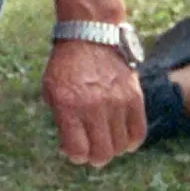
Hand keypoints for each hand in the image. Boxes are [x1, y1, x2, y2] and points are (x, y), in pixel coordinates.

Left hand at [44, 38, 144, 166]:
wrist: (92, 32)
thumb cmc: (67, 63)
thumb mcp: (51, 89)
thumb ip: (60, 118)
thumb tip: (70, 146)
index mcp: (69, 106)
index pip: (77, 151)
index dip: (75, 156)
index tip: (74, 150)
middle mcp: (94, 107)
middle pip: (101, 153)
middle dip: (94, 158)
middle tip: (92, 152)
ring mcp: (117, 102)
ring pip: (120, 146)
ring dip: (112, 149)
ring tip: (106, 141)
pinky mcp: (134, 97)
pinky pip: (138, 132)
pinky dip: (131, 142)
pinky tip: (124, 139)